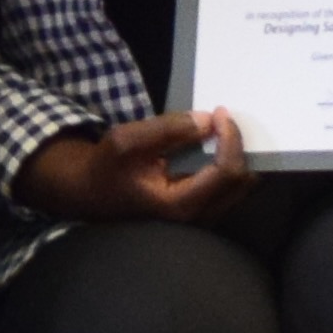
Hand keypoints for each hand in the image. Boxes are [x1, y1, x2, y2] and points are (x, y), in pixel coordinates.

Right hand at [18, 109, 246, 225]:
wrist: (90, 193)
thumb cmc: (106, 168)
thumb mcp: (128, 140)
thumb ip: (169, 130)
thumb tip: (208, 121)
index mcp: (180, 204)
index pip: (227, 172)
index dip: (231, 138)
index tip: (220, 112)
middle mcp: (196, 218)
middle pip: (242, 182)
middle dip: (239, 146)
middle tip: (224, 119)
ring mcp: (199, 219)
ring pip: (240, 188)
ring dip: (236, 155)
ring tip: (222, 129)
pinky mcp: (198, 212)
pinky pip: (228, 190)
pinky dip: (229, 165)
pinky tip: (216, 145)